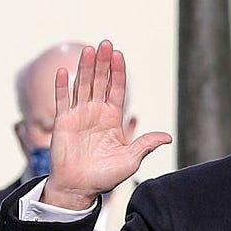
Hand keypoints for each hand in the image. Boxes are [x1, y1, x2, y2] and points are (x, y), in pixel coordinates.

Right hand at [41, 39, 171, 210]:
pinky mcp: (63, 122)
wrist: (80, 186)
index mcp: (113, 119)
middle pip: (100, 82)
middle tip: (105, 43)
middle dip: (103, 63)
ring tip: (89, 50)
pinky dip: (62, 86)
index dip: (118, 73)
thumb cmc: (105, 175)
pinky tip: (64, 71)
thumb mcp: (130, 160)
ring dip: (85, 68)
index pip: (117, 90)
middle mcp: (96, 113)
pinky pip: (62, 100)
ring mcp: (79, 115)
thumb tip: (168, 137)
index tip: (119, 55)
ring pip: (82, 86)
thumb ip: (145, 145)